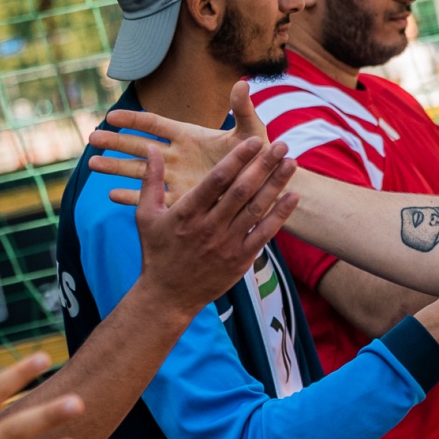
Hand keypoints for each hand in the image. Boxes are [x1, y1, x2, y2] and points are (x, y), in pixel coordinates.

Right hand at [89, 81, 267, 205]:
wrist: (265, 189)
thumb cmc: (259, 158)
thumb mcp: (251, 134)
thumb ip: (243, 111)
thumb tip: (243, 83)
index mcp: (190, 136)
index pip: (154, 124)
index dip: (133, 119)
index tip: (110, 116)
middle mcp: (179, 156)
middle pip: (140, 146)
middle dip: (115, 142)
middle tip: (91, 138)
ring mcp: (178, 178)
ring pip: (140, 171)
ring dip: (115, 167)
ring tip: (91, 164)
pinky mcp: (182, 200)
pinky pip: (154, 198)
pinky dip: (133, 196)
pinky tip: (111, 195)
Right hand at [132, 133, 300, 315]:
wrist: (168, 296)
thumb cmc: (157, 252)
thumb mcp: (145, 215)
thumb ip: (150, 180)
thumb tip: (153, 148)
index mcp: (187, 213)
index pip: (216, 180)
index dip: (237, 159)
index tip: (254, 141)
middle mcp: (209, 227)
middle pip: (242, 191)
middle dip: (263, 165)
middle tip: (281, 144)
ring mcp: (227, 244)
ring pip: (257, 209)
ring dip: (276, 185)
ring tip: (292, 163)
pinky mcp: (240, 259)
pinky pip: (264, 234)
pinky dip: (280, 215)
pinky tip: (293, 197)